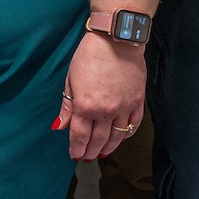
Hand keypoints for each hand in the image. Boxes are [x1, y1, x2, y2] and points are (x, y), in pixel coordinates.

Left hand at [54, 32, 144, 161]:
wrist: (116, 40)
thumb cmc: (89, 56)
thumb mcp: (71, 79)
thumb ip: (67, 106)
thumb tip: (60, 126)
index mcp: (86, 106)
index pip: (80, 136)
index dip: (76, 149)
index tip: (74, 156)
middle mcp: (106, 111)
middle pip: (98, 140)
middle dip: (90, 151)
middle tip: (87, 157)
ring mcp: (124, 108)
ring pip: (117, 137)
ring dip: (109, 148)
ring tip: (102, 153)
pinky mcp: (138, 102)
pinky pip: (133, 125)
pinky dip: (126, 134)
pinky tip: (121, 138)